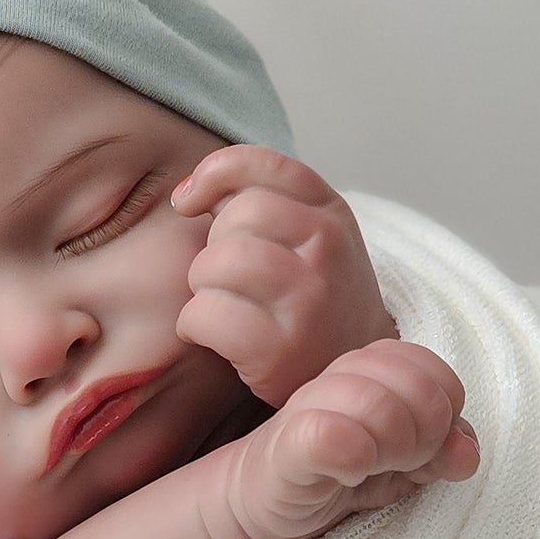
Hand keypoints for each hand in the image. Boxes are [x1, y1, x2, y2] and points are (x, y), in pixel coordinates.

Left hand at [172, 147, 395, 406]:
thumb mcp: (309, 239)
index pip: (262, 166)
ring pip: (216, 263)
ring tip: (224, 305)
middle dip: (213, 248)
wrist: (353, 372)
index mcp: (331, 213)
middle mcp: (326, 248)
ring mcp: (307, 298)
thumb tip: (186, 195)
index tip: (190, 201)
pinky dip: (194, 325)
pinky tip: (214, 336)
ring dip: (202, 286)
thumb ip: (260, 203)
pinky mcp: (280, 348)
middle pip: (233, 217)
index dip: (214, 174)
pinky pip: (205, 313)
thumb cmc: (317, 302)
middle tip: (230, 281)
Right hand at [224, 338, 478, 538]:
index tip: (424, 450)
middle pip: (415, 384)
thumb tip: (468, 453)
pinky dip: (351, 456)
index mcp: (372, 371)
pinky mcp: (282, 447)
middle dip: (425, 433)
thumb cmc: (331, 476)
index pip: (434, 372)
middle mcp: (341, 377)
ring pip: (378, 404)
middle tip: (401, 463)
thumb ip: (439, 451)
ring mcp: (308, 408)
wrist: (259, 505)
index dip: (444, 414)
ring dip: (392, 449)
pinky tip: (347, 476)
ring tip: (373, 471)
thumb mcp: (398, 465)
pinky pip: (326, 435)